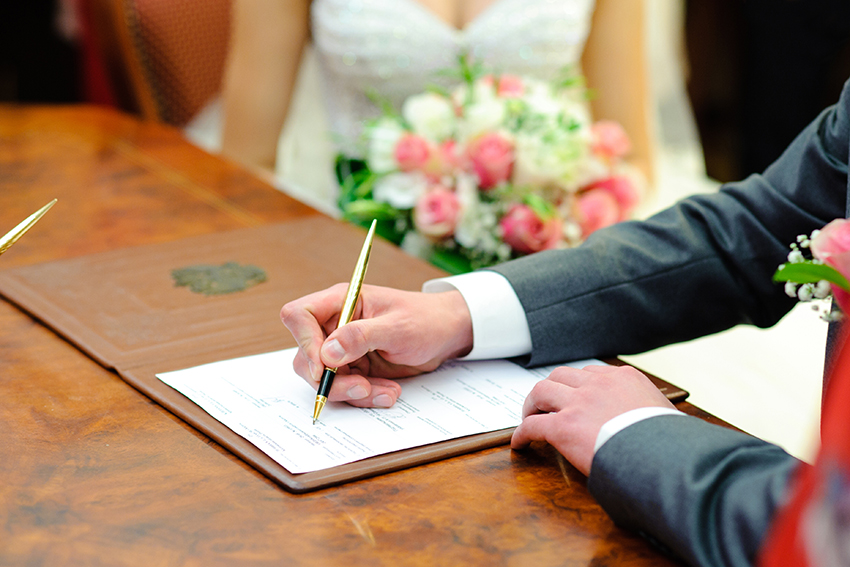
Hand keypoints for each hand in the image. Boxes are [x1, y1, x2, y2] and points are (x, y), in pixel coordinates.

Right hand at [281, 284, 472, 407]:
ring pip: (325, 379)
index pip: (300, 315)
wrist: (447, 334)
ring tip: (386, 391)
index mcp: (341, 301)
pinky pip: (346, 390)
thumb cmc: (426, 319)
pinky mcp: (355, 368)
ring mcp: (343, 349)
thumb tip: (327, 353)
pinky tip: (389, 392)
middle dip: (331, 379)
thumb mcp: (397, 327)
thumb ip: (361, 337)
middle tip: (361, 388)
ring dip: (352, 392)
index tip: (322, 367)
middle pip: (306, 356)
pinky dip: (366, 396)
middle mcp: (335, 325)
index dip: (304, 342)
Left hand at [511, 364, 674, 475]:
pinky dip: (522, 433)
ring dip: (531, 404)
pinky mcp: (564, 426)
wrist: (665, 455)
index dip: (578, 386)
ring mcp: (579, 403)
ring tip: (528, 417)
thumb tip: (659, 427)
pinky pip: (533, 425)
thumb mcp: (666, 415)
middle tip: (545, 404)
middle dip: (551, 389)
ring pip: (541, 391)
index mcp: (625, 379)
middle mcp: (598, 385)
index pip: (592, 374)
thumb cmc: (672, 442)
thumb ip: (652, 413)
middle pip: (562, 376)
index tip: (575, 396)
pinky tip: (520, 444)